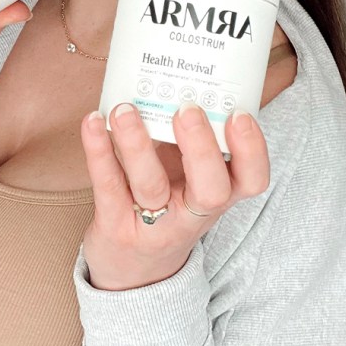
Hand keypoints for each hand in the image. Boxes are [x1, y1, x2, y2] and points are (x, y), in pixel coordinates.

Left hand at [80, 102, 269, 290]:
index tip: (239, 114)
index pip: (252, 181)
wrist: (131, 270)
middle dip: (200, 147)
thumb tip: (186, 74)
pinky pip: (108, 186)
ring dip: (138, 144)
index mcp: (219, 196)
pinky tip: (92, 121)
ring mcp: (153, 223)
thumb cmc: (167, 207)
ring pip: (151, 186)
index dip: (252, 150)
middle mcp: (192, 213)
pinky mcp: (115, 225)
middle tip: (187, 108)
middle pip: (210, 189)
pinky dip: (98, 151)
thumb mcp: (191, 180)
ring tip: (126, 108)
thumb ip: (193, 139)